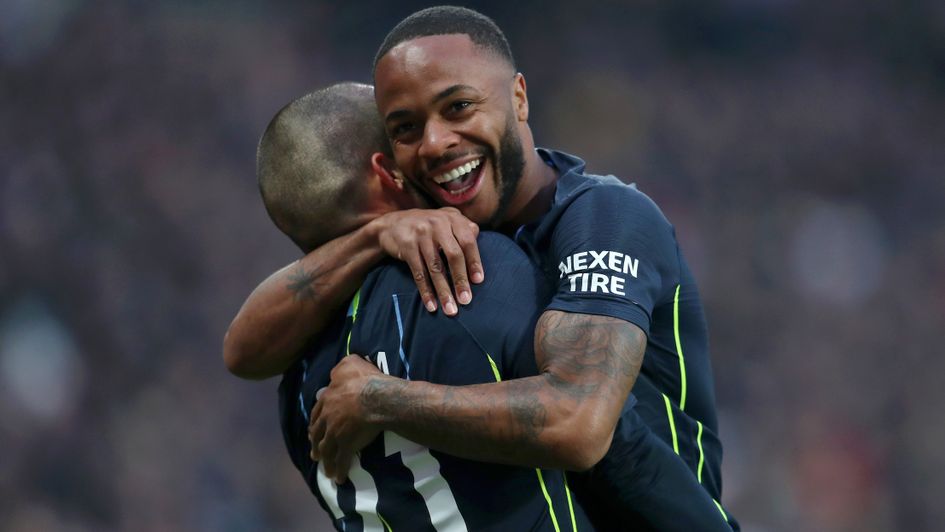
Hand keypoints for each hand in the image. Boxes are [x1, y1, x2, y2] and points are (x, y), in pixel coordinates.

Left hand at [308, 355, 388, 482]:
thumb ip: (341, 368)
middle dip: (316, 444)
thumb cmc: (366, 379)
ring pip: (327, 450)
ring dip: (326, 462)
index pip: (317, 412)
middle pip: (318, 434)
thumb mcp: (351, 364)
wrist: (377, 399)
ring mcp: (336, 433)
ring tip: (326, 471)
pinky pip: (342, 461)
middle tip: (315, 453)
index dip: (315, 422)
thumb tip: (335, 372)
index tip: (313, 430)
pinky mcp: (347, 445)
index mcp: (328, 399)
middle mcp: (328, 418)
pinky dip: (340, 471)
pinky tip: (340, 479)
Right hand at [373, 208, 482, 315]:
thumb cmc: (427, 226)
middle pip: (454, 255)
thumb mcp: (445, 220)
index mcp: (452, 217)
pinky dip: (426, 291)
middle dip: (460, 280)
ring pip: (435, 267)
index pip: (468, 241)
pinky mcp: (407, 246)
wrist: (391, 224)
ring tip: (450, 309)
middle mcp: (438, 223)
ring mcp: (421, 234)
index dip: (474, 261)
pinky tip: (431, 305)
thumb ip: (463, 227)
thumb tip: (478, 238)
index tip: (478, 281)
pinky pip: (419, 273)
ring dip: (443, 291)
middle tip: (466, 300)